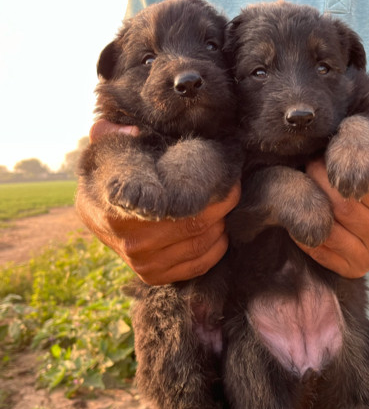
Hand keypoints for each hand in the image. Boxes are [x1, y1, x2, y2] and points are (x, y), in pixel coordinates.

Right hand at [77, 119, 240, 284]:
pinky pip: (197, 265)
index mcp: (119, 212)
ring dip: (221, 225)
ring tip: (225, 207)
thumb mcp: (104, 151)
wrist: (95, 214)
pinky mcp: (154, 277)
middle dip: (221, 205)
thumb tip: (132, 131)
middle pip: (195, 224)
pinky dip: (216, 249)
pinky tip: (219, 231)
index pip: (173, 206)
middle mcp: (133, 243)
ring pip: (200, 244)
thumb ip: (109, 135)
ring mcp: (144, 264)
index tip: (221, 177)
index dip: (205, 193)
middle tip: (232, 188)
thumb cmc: (108, 176)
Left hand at [299, 109, 368, 277]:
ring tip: (300, 184)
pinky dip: (303, 229)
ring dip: (308, 205)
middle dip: (319, 183)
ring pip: (328, 231)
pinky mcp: (352, 270)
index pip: (364, 186)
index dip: (338, 166)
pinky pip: (319, 249)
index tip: (323, 153)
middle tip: (306, 165)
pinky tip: (299, 210)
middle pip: (343, 209)